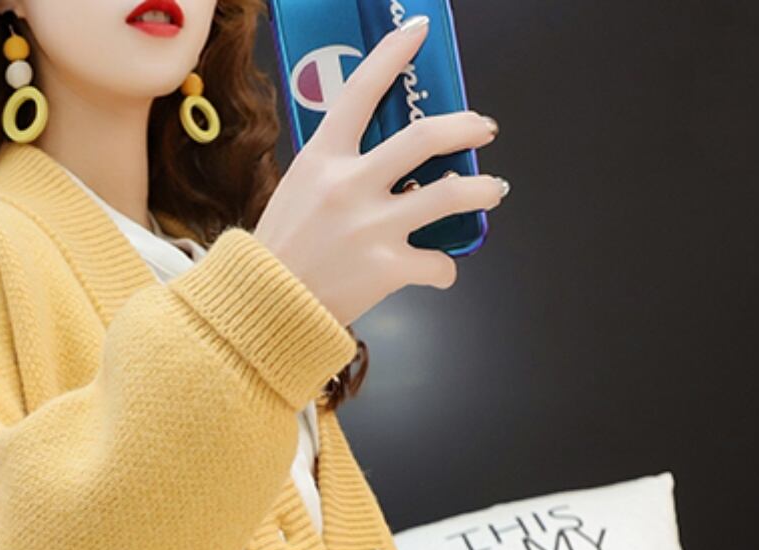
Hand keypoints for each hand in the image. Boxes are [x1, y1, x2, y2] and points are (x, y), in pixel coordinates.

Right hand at [252, 16, 506, 327]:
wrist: (266, 308)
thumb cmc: (281, 251)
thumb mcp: (297, 190)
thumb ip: (337, 169)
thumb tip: (385, 162)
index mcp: (322, 158)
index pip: (361, 90)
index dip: (393, 54)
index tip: (417, 32)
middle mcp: (350, 186)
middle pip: (425, 138)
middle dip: (466, 127)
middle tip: (483, 128)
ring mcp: (372, 227)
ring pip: (449, 194)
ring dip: (481, 189)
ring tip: (493, 190)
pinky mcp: (387, 269)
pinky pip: (436, 263)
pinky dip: (444, 268)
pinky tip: (439, 268)